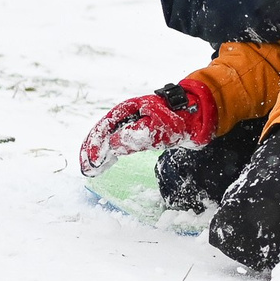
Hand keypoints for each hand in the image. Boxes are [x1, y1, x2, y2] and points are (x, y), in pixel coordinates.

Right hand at [79, 79, 216, 175]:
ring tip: (89, 171)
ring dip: (98, 155)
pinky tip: (102, 165)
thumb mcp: (158, 126)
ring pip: (108, 140)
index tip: (93, 160)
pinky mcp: (136, 135)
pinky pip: (117, 145)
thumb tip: (113, 144)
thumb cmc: (177, 118)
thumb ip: (136, 135)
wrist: (194, 117)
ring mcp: (130, 125)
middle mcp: (126, 117)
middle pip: (103, 133)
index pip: (106, 126)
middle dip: (92, 150)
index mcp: (128, 109)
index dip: (96, 142)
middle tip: (85, 169)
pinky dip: (108, 155)